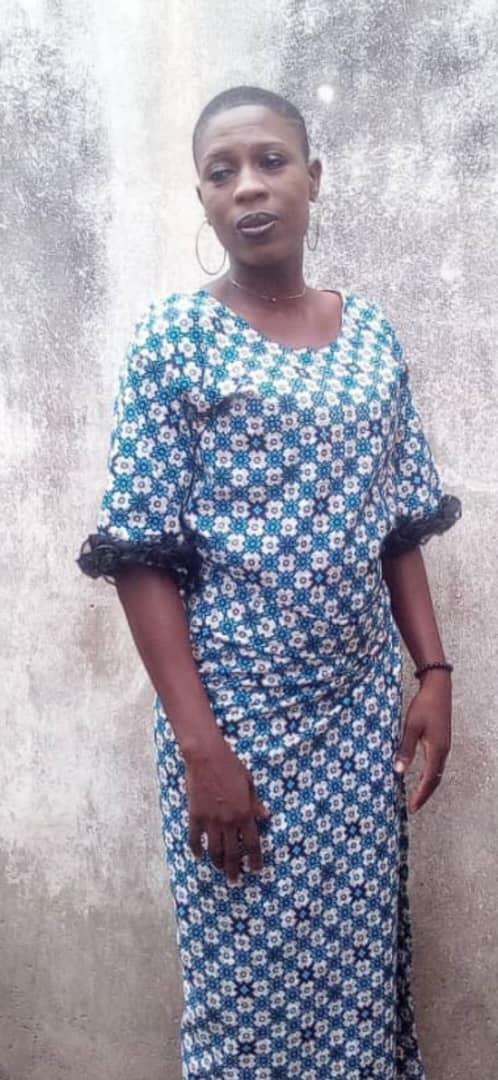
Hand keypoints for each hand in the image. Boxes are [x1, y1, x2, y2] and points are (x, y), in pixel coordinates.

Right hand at [184, 733, 269, 882]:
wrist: (206, 757)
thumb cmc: (231, 766)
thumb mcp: (249, 783)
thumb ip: (255, 802)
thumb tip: (266, 816)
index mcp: (245, 813)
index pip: (252, 844)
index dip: (255, 859)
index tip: (256, 869)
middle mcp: (229, 822)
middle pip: (233, 853)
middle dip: (235, 869)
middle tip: (235, 880)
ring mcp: (211, 821)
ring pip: (214, 850)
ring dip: (218, 863)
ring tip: (220, 870)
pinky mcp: (195, 816)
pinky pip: (195, 839)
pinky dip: (196, 850)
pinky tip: (199, 856)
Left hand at [394, 670, 451, 811]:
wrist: (438, 688)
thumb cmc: (424, 706)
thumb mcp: (411, 727)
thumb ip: (406, 748)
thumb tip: (399, 770)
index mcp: (437, 750)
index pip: (429, 780)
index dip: (420, 795)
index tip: (412, 807)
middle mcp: (443, 751)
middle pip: (435, 779)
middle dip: (425, 794)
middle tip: (414, 806)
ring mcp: (444, 745)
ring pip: (437, 772)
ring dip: (428, 785)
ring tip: (417, 795)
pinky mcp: (442, 740)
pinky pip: (437, 764)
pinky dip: (430, 775)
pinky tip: (422, 775)